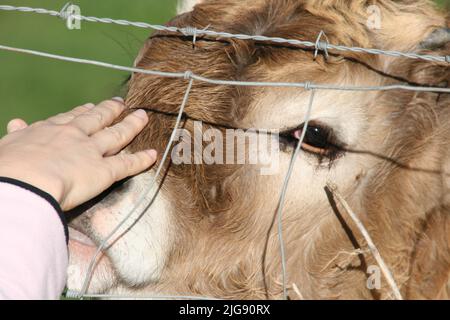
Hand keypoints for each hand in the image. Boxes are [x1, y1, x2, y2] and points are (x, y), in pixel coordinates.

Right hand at [0, 98, 155, 210]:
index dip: (82, 112)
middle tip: (121, 103)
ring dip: (131, 125)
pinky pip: (127, 164)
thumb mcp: (6, 146)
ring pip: (117, 135)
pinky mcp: (104, 171)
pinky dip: (141, 160)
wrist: (23, 183)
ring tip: (142, 117)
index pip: (69, 118)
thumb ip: (16, 135)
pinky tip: (153, 155)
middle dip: (110, 110)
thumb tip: (16, 123)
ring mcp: (91, 152)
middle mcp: (73, 136)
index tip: (90, 107)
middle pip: (97, 119)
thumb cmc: (8, 168)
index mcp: (48, 130)